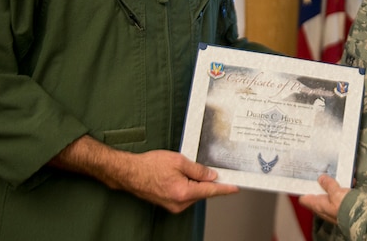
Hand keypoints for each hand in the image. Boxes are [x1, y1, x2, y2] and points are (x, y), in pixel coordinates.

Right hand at [51, 135, 238, 212]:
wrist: (129, 173)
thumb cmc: (149, 165)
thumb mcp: (177, 161)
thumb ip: (197, 169)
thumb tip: (211, 175)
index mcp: (183, 192)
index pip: (210, 191)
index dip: (225, 188)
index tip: (236, 188)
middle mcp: (180, 203)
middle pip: (203, 192)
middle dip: (207, 180)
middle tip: (210, 167)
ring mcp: (174, 205)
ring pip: (194, 193)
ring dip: (196, 182)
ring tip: (183, 168)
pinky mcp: (169, 203)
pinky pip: (185, 194)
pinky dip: (188, 185)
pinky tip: (181, 175)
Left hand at [299, 174, 348, 224]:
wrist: (362, 217)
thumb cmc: (347, 208)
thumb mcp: (336, 192)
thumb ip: (328, 184)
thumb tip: (321, 178)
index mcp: (318, 205)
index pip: (304, 199)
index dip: (302, 189)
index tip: (303, 179)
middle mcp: (324, 208)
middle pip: (317, 195)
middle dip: (319, 185)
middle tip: (320, 173)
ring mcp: (333, 208)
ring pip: (330, 194)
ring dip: (333, 185)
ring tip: (336, 174)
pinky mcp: (343, 207)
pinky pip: (341, 196)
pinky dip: (344, 188)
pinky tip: (350, 181)